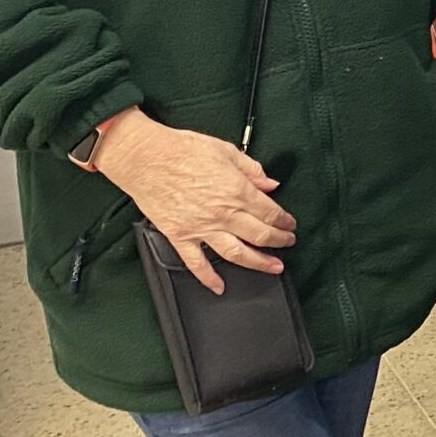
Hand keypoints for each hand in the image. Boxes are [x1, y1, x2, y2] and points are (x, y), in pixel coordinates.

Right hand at [94, 110, 295, 295]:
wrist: (145, 157)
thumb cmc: (182, 149)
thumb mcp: (226, 151)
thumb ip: (252, 170)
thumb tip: (270, 183)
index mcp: (237, 191)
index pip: (271, 212)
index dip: (285, 221)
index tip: (290, 224)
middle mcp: (223, 213)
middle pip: (260, 235)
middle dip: (280, 241)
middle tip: (288, 243)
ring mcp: (201, 228)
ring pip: (237, 253)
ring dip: (258, 263)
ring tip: (273, 267)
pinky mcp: (179, 236)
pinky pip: (196, 263)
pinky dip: (208, 278)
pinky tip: (219, 286)